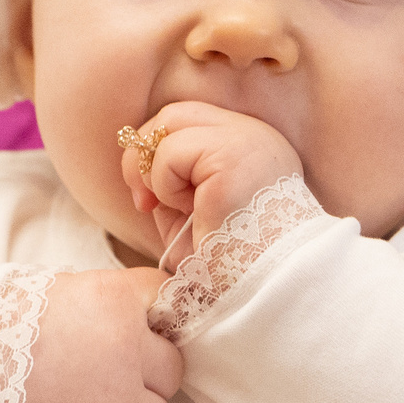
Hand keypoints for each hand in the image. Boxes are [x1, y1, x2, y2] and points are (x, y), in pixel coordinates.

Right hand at [16, 268, 182, 402]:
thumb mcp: (49, 292)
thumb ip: (96, 301)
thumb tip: (131, 315)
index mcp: (112, 298)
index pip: (164, 296)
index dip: (148, 316)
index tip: (135, 328)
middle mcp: (126, 347)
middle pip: (171, 368)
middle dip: (144, 374)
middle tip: (103, 376)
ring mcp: (114, 402)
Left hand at [120, 101, 303, 265]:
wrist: (265, 289)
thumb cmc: (232, 264)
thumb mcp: (193, 216)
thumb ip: (171, 183)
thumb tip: (139, 166)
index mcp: (250, 147)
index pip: (189, 122)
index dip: (157, 152)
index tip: (150, 201)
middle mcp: (254, 134)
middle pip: (175, 113)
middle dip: (143, 153)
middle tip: (143, 201)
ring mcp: (246, 138)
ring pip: (170, 122)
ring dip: (156, 172)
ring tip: (175, 208)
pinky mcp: (232, 155)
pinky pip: (172, 152)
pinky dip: (165, 184)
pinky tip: (190, 210)